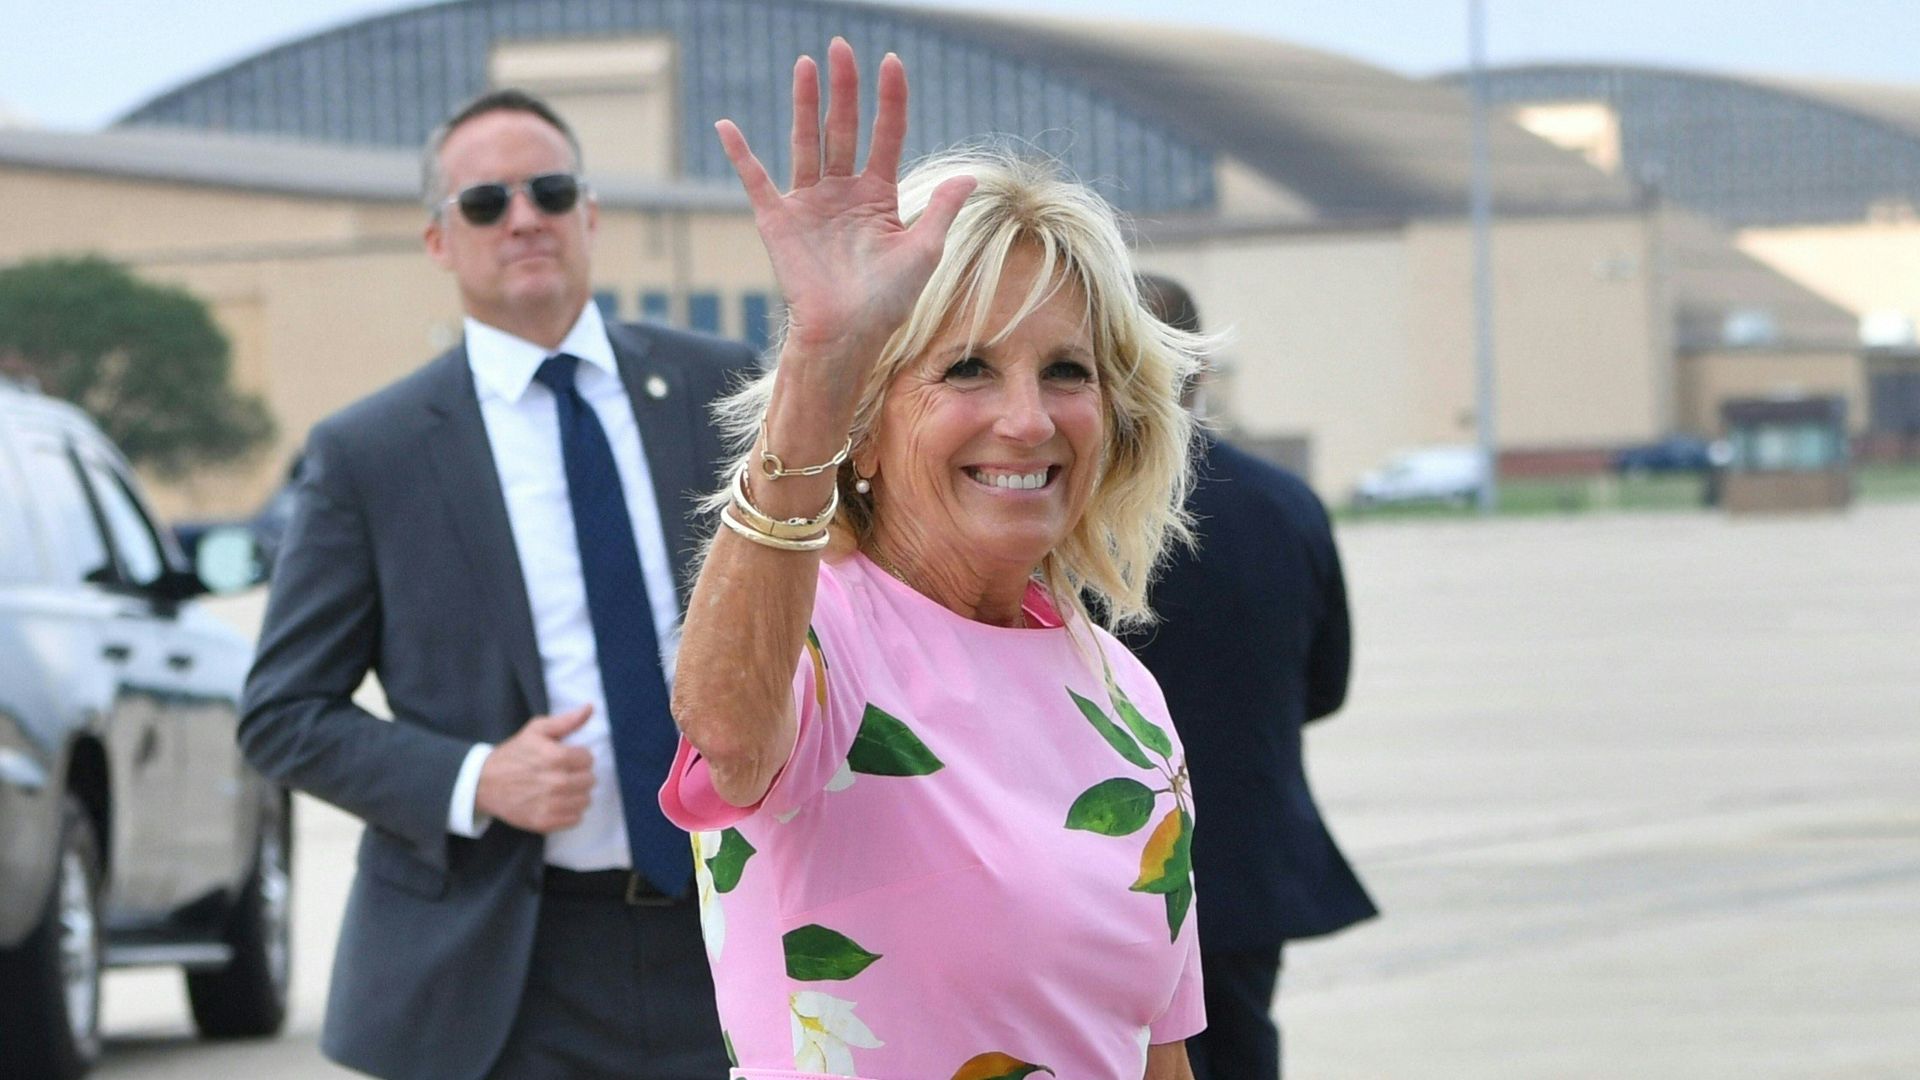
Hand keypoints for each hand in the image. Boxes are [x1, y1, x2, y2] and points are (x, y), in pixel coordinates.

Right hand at [474, 705, 595, 833]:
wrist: (484, 783)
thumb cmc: (513, 754)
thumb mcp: (536, 730)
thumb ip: (566, 720)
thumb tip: (590, 708)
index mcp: (557, 757)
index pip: (589, 759)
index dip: (578, 757)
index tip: (565, 758)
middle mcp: (557, 782)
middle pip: (590, 780)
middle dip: (579, 775)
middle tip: (562, 773)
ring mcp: (551, 804)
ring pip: (585, 800)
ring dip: (576, 794)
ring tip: (560, 788)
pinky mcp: (545, 822)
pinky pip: (575, 819)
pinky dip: (569, 812)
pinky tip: (556, 802)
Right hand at [715, 38, 975, 380]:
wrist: (847, 336)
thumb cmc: (887, 302)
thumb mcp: (924, 252)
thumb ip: (941, 210)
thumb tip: (968, 175)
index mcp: (878, 196)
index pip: (886, 135)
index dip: (890, 100)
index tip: (891, 62)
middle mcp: (842, 192)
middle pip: (844, 128)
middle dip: (845, 89)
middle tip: (842, 47)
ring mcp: (809, 203)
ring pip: (807, 142)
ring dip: (806, 104)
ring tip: (807, 64)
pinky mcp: (779, 221)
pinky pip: (756, 181)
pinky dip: (741, 155)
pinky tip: (726, 127)